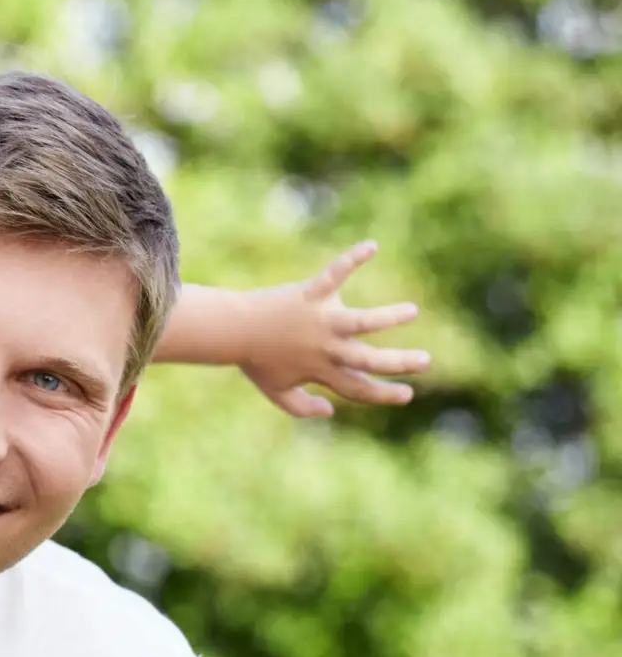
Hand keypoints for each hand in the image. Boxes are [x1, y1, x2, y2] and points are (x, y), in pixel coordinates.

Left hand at [240, 240, 430, 418]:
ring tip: (411, 311)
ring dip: (389, 317)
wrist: (232, 330)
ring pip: (362, 322)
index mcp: (321, 371)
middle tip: (424, 360)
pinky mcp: (310, 294)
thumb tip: (331, 410)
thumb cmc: (254, 360)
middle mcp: (326, 349)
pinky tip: (371, 246)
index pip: (359, 388)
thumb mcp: (276, 391)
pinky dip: (352, 258)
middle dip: (399, 363)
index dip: (383, 394)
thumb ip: (302, 408)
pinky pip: (335, 274)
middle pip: (369, 361)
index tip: (406, 394)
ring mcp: (320, 321)